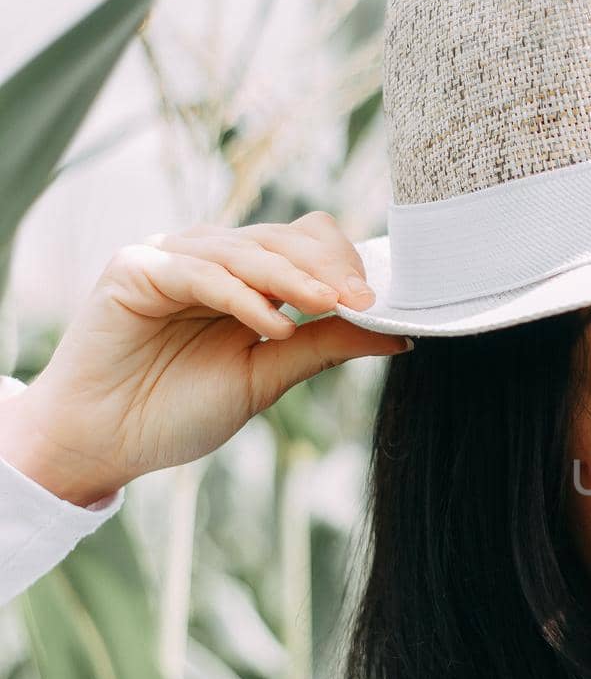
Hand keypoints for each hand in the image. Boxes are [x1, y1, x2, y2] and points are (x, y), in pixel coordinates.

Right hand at [0, 211, 409, 507]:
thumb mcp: (269, 376)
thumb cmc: (179, 409)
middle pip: (284, 238)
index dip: (343, 264)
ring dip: (294, 279)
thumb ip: (324, 346)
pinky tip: (272, 327)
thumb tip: (398, 334)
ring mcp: (173, 257)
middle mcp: (213, 257)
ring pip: (247, 251)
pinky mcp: (137, 268)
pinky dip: (242, 297)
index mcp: (248, 278)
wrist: (105, 440)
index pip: (306, 242)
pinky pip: (202, 273)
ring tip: (330, 306)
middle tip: (363, 301)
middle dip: (329, 268)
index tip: (377, 302)